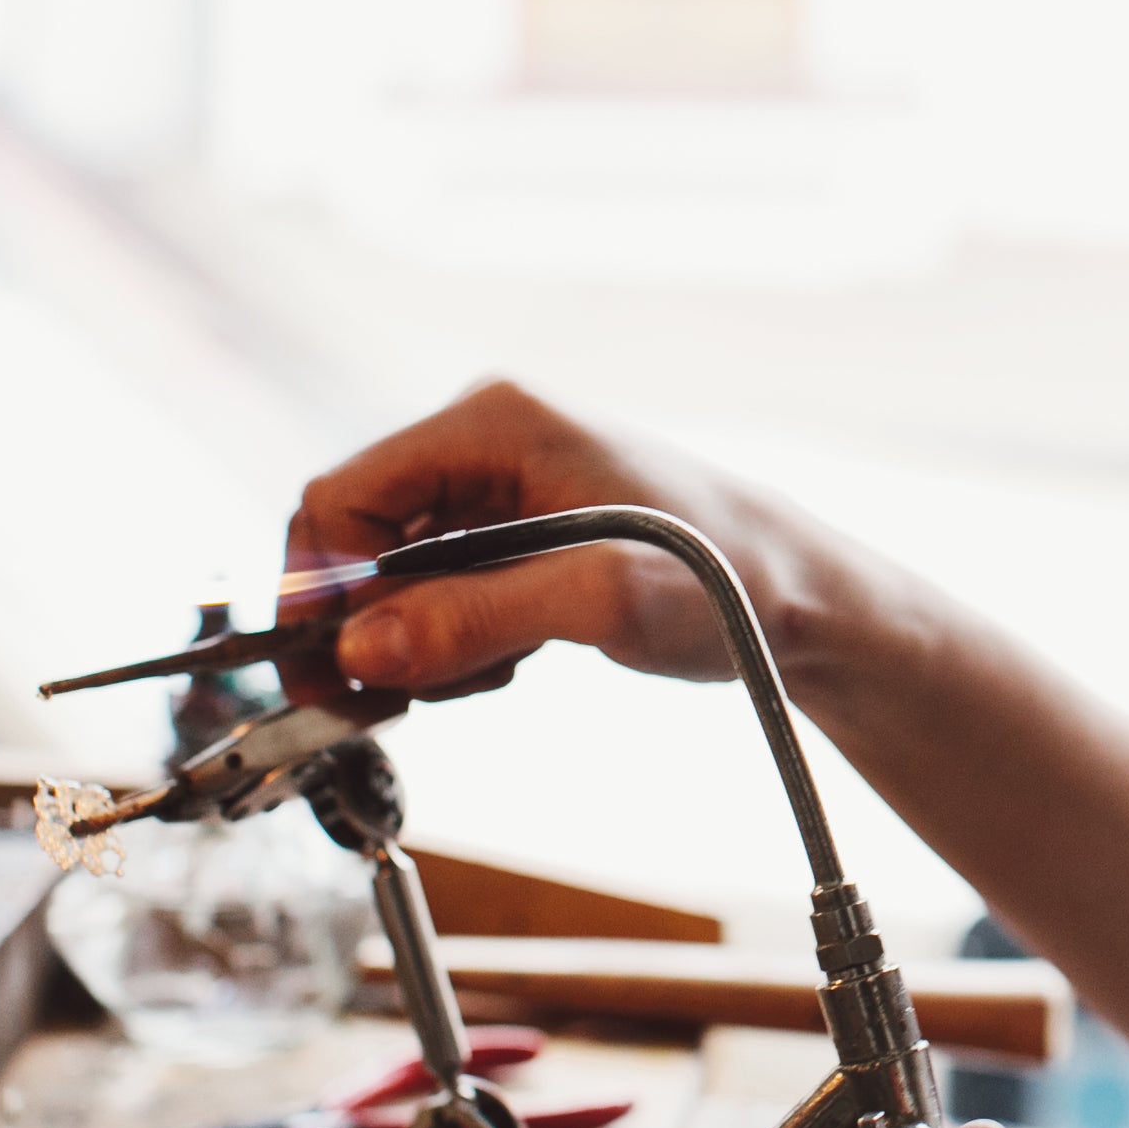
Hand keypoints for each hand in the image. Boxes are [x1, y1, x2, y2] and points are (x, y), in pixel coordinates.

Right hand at [284, 380, 901, 700]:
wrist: (804, 598)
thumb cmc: (726, 579)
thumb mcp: (603, 603)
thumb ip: (479, 619)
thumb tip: (361, 646)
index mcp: (494, 422)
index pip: (343, 495)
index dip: (324, 587)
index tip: (344, 670)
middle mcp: (484, 443)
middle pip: (353, 538)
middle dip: (362, 626)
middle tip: (386, 705)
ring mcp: (497, 491)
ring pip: (389, 576)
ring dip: (410, 643)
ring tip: (483, 678)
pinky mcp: (514, 538)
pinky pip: (434, 594)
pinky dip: (447, 644)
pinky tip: (505, 666)